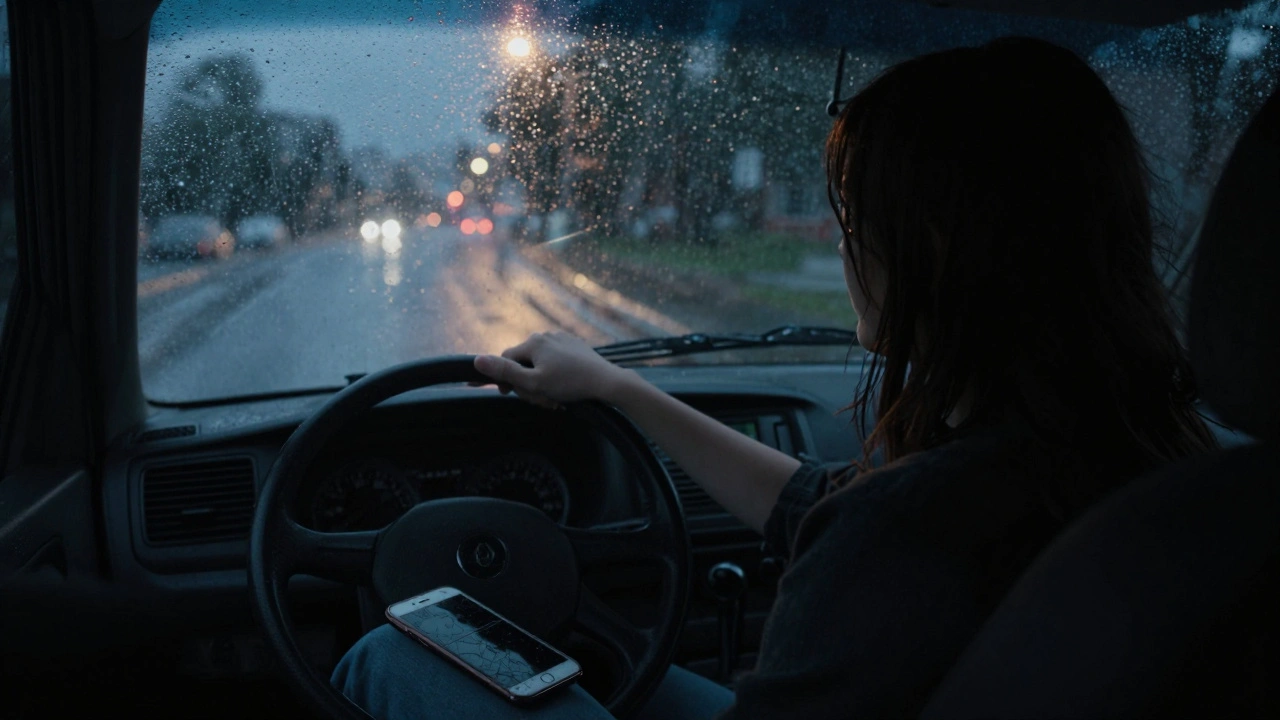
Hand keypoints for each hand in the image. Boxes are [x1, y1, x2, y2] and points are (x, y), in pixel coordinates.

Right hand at [472, 332, 632, 408]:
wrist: (606, 382)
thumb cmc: (570, 384)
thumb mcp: (534, 383)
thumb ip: (505, 372)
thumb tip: (477, 360)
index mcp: (533, 342)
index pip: (506, 359)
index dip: (504, 378)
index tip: (506, 394)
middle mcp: (546, 335)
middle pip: (524, 363)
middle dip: (528, 384)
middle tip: (542, 401)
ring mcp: (562, 339)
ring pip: (540, 364)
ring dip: (543, 384)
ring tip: (556, 399)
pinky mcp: (575, 347)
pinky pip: (556, 362)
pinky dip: (556, 377)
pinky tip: (566, 390)